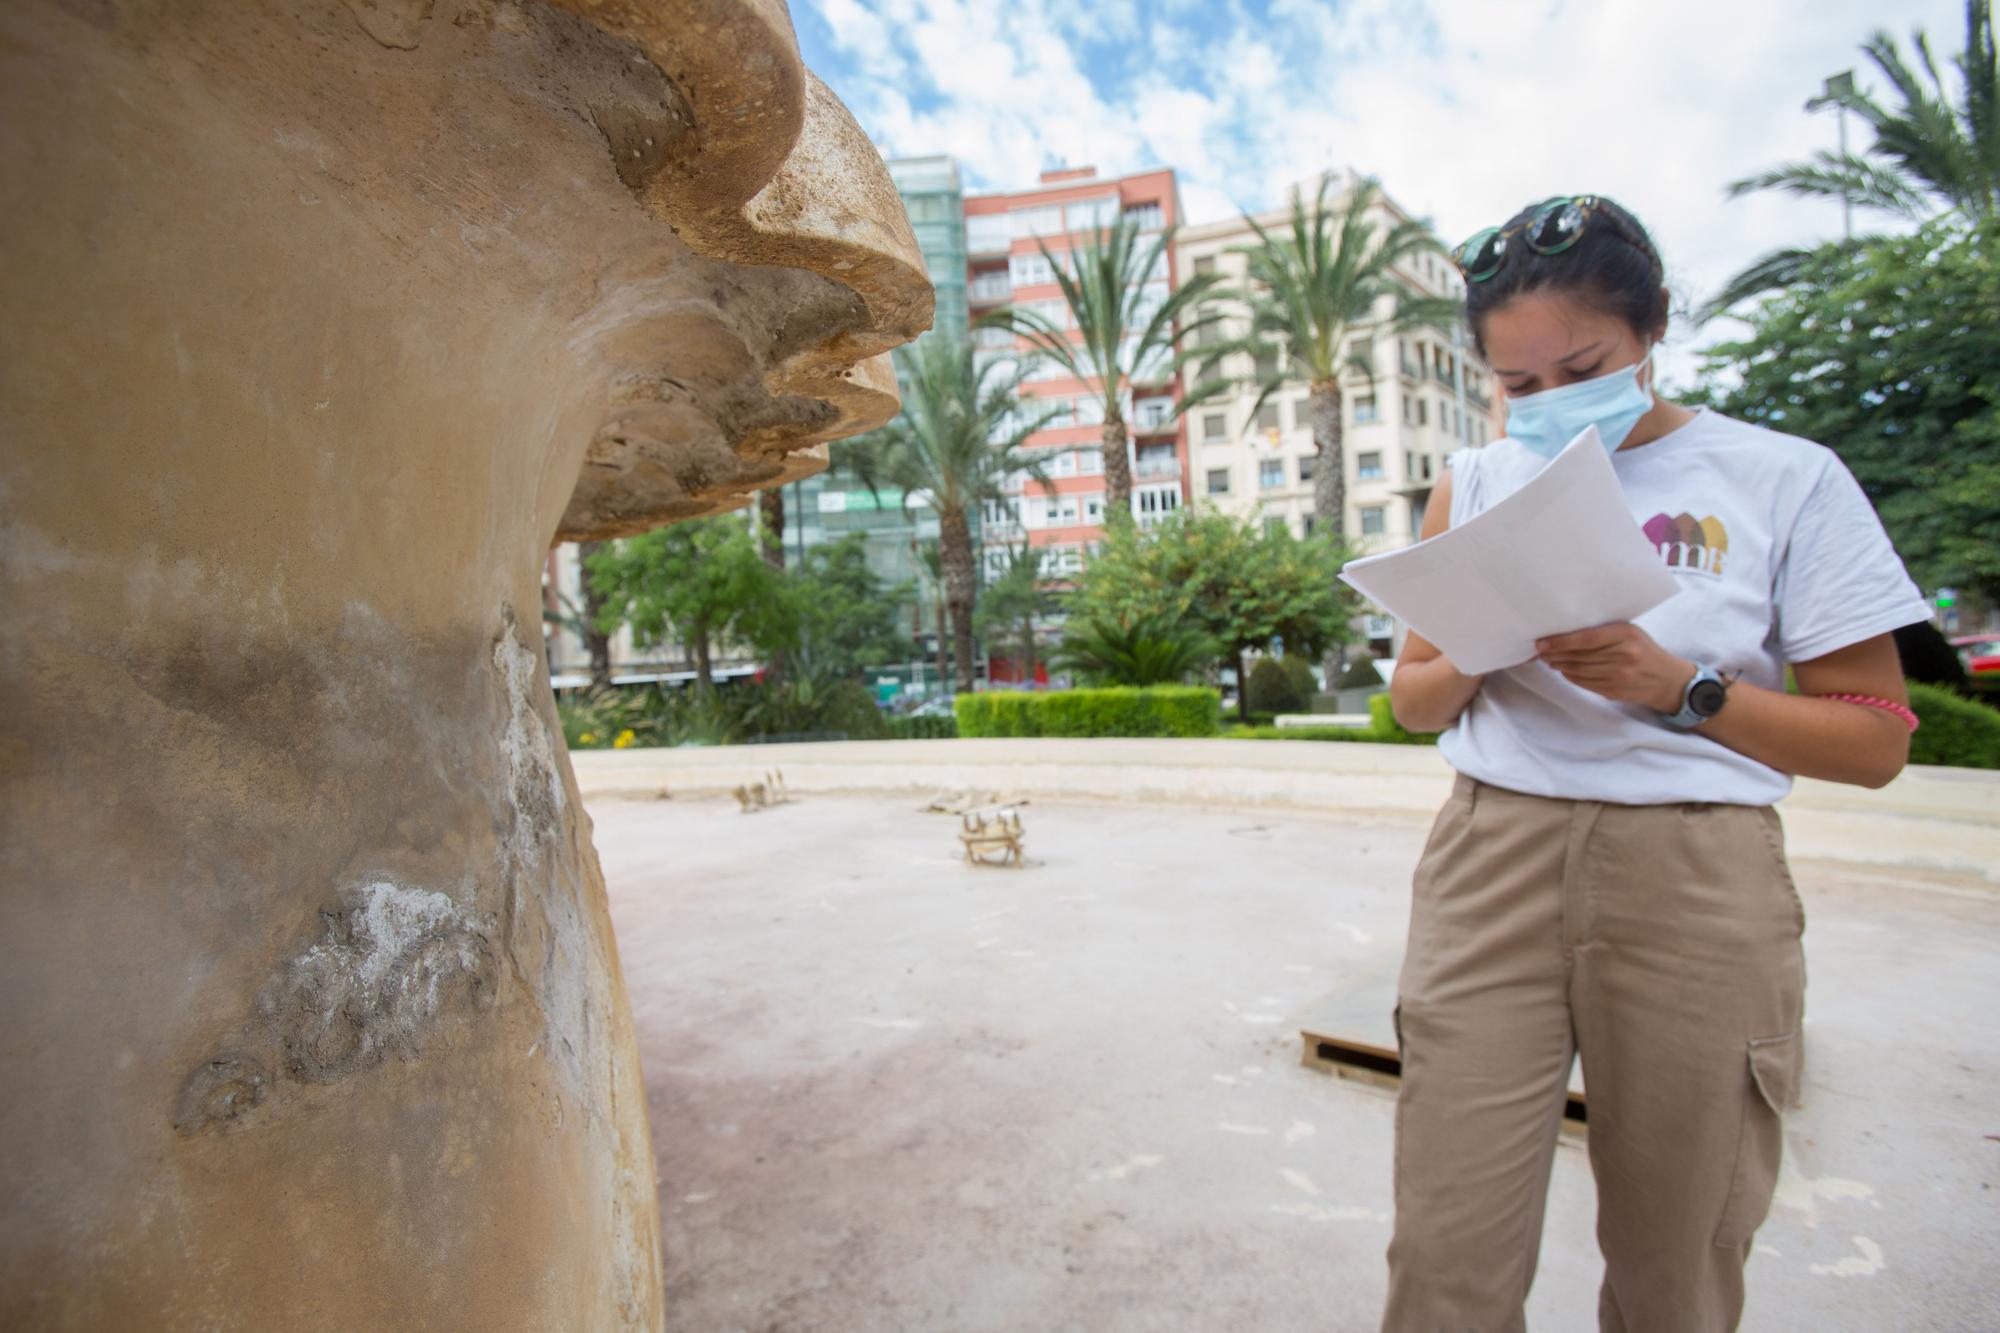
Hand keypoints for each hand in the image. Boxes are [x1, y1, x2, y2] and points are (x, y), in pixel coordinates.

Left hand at [1535, 623, 1693, 713]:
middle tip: (1541, 651)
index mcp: (1625, 634)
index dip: (1560, 642)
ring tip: (1549, 660)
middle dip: (1555, 654)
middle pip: (1578, 656)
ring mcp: (1619, 676)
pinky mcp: (1614, 691)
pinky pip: (1584, 683)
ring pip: (1578, 671)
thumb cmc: (1644, 650)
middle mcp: (1623, 655)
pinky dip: (1570, 676)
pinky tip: (1564, 670)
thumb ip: (1603, 631)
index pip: (1585, 639)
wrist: (1668, 679)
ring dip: (1559, 665)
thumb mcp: (1630, 632)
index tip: (1542, 643)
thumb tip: (1566, 631)